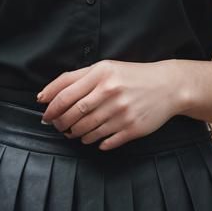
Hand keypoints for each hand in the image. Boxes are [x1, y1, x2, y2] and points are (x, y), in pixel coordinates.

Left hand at [36, 59, 183, 150]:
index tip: (44, 114)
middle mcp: (110, 92)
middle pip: (74, 114)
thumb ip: (76, 78)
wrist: (167, 86)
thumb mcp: (105, 68)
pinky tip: (94, 138)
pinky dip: (95, 142)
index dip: (51, 107)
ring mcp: (121, 112)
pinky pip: (105, 141)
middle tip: (58, 126)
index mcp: (101, 73)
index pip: (66, 94)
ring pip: (87, 131)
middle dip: (61, 123)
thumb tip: (46, 95)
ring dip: (76, 134)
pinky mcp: (132, 129)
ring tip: (74, 132)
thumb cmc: (131, 75)